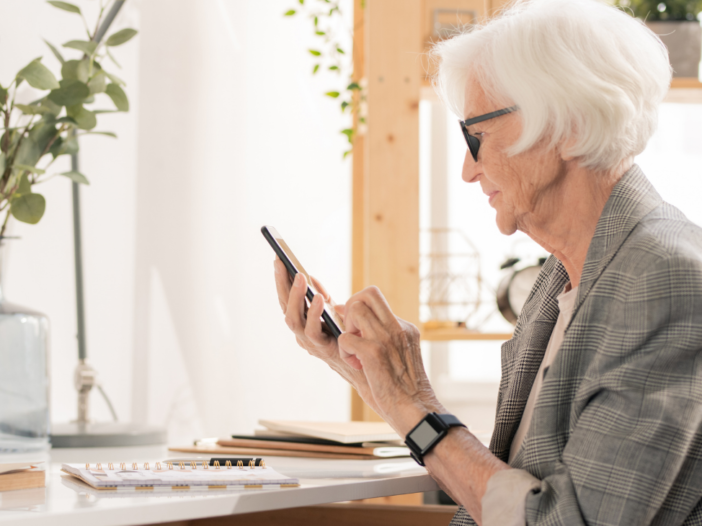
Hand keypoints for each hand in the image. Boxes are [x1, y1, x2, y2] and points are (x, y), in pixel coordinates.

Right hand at [273, 258, 379, 412]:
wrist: (367, 368)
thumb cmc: (350, 337)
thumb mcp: (333, 313)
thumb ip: (321, 297)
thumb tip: (310, 278)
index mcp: (302, 321)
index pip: (285, 298)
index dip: (280, 279)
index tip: (277, 256)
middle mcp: (300, 332)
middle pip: (283, 307)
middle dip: (281, 284)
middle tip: (281, 262)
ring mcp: (309, 343)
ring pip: (292, 320)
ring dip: (295, 297)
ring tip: (299, 277)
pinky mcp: (322, 349)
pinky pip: (312, 332)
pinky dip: (313, 314)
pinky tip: (320, 298)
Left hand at [337, 286, 444, 434]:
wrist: (417, 410)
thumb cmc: (403, 388)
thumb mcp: (398, 354)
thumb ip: (379, 335)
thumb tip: (349, 313)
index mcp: (404, 327)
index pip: (376, 298)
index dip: (359, 308)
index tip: (355, 328)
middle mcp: (397, 327)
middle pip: (368, 293)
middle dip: (352, 307)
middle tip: (353, 332)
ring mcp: (386, 338)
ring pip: (355, 310)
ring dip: (347, 330)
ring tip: (355, 352)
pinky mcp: (374, 352)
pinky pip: (345, 338)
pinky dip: (344, 353)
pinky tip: (357, 367)